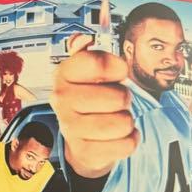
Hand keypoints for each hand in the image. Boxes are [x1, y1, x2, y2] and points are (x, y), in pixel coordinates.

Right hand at [52, 34, 136, 177]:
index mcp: (63, 74)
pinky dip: (129, 140)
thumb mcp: (84, 73)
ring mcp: (70, 128)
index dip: (117, 67)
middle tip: (113, 102)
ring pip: (123, 122)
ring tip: (114, 118)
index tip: (117, 72)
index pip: (98, 62)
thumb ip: (84, 52)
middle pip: (118, 96)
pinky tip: (116, 136)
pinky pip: (127, 144)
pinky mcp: (84, 152)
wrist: (79, 138)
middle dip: (124, 99)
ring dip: (126, 121)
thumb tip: (82, 40)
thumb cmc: (88, 99)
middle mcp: (62, 100)